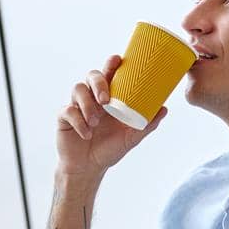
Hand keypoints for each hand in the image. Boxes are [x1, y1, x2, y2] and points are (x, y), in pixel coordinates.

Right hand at [56, 53, 167, 178]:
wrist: (89, 169)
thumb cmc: (109, 149)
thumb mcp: (131, 138)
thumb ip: (147, 124)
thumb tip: (164, 109)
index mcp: (109, 98)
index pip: (110, 74)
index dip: (112, 64)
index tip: (117, 60)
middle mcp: (92, 98)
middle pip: (92, 76)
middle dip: (99, 83)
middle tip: (105, 100)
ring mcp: (77, 106)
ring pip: (78, 90)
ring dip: (87, 105)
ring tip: (95, 123)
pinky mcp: (64, 118)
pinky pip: (68, 111)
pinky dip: (78, 122)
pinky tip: (86, 134)